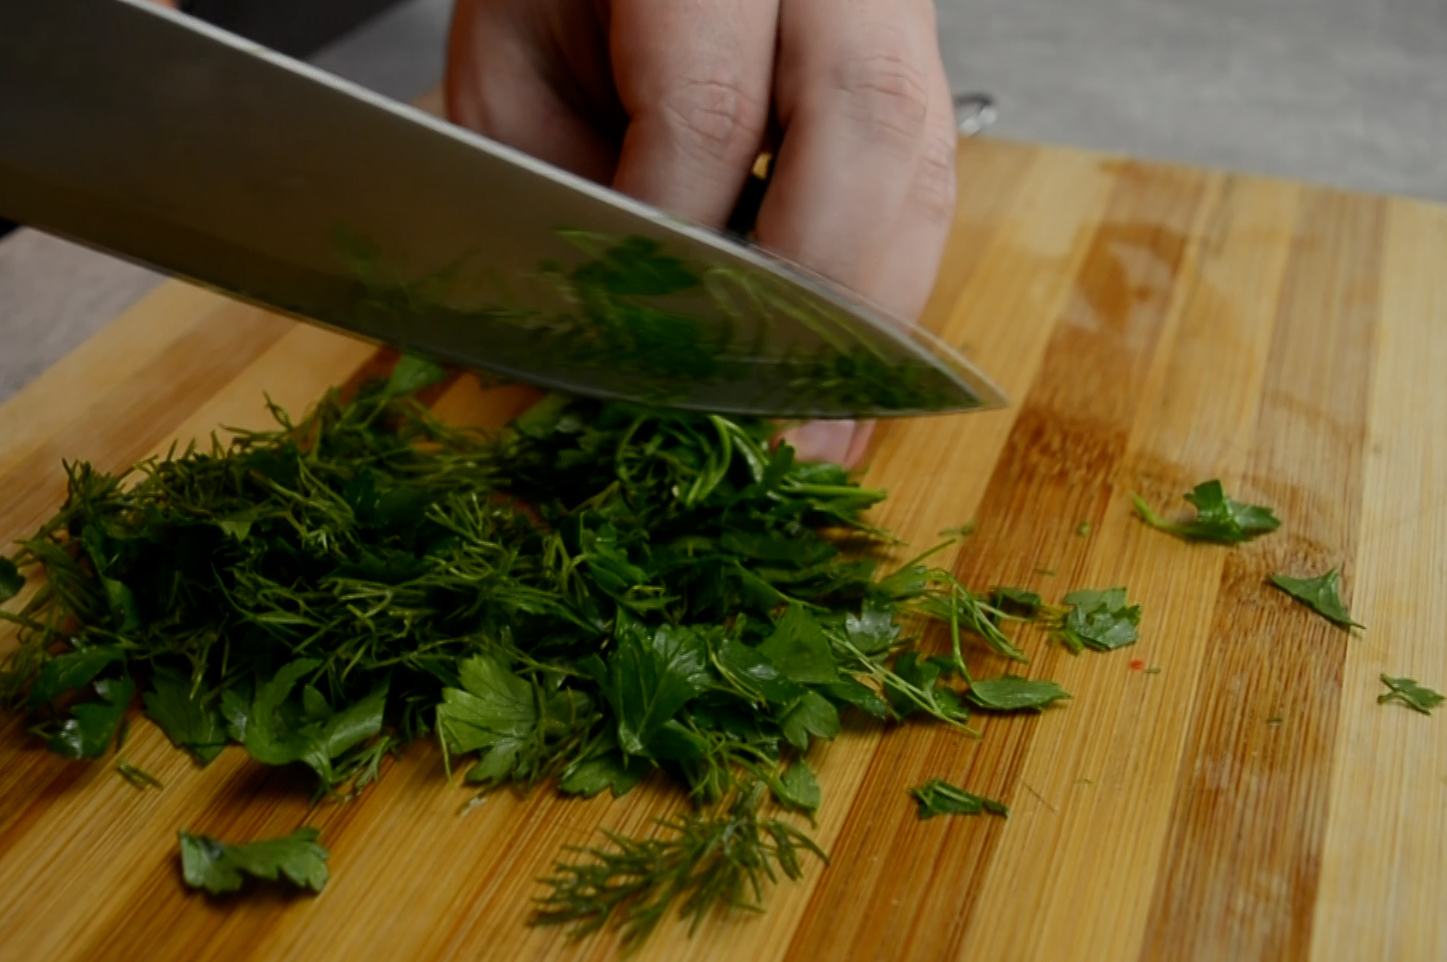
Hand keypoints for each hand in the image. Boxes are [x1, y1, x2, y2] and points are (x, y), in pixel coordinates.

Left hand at [446, 0, 958, 465]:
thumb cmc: (563, 9)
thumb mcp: (516, 79)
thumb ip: (549, 196)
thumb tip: (597, 349)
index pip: (710, 111)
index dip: (681, 247)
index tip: (645, 348)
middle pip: (864, 130)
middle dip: (814, 295)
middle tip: (766, 418)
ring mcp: (889, 22)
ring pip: (923, 167)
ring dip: (873, 319)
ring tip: (821, 434)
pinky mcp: (918, 83)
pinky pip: (930, 193)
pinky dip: (888, 299)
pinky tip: (850, 390)